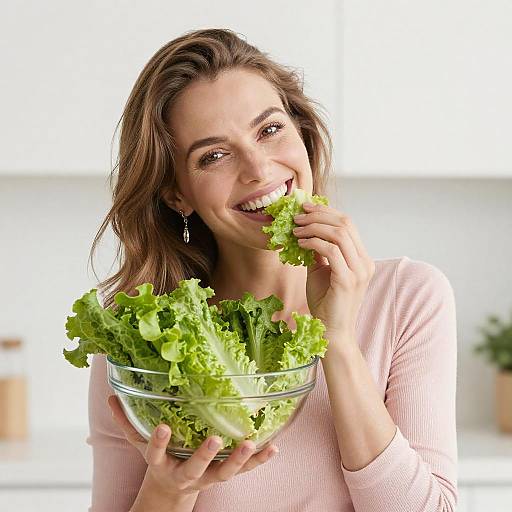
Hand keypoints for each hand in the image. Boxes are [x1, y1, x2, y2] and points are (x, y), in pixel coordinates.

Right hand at [108, 395, 278, 496]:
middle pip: (195, 468)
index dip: (159, 443)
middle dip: (204, 456)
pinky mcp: (224, 475)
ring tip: (251, 443)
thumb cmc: (160, 459)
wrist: (171, 491)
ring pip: (225, 473)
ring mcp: (208, 476)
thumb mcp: (139, 444)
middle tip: (216, 440)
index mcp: (162, 464)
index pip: (156, 454)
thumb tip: (111, 396)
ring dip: (239, 460)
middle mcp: (186, 473)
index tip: (163, 427)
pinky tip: (273, 447)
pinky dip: (259, 460)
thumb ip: (127, 421)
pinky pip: (245, 470)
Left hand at [292, 202, 375, 340]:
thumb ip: (318, 251)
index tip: (306, 208)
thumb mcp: (320, 271)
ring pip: (339, 234)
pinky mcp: (348, 280)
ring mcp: (359, 271)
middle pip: (345, 223)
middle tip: (298, 215)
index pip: (348, 224)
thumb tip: (305, 231)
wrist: (332, 333)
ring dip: (313, 227)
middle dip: (319, 215)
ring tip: (296, 230)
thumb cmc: (326, 304)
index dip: (326, 212)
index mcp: (361, 258)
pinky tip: (300, 243)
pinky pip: (331, 251)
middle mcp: (365, 262)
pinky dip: (313, 242)